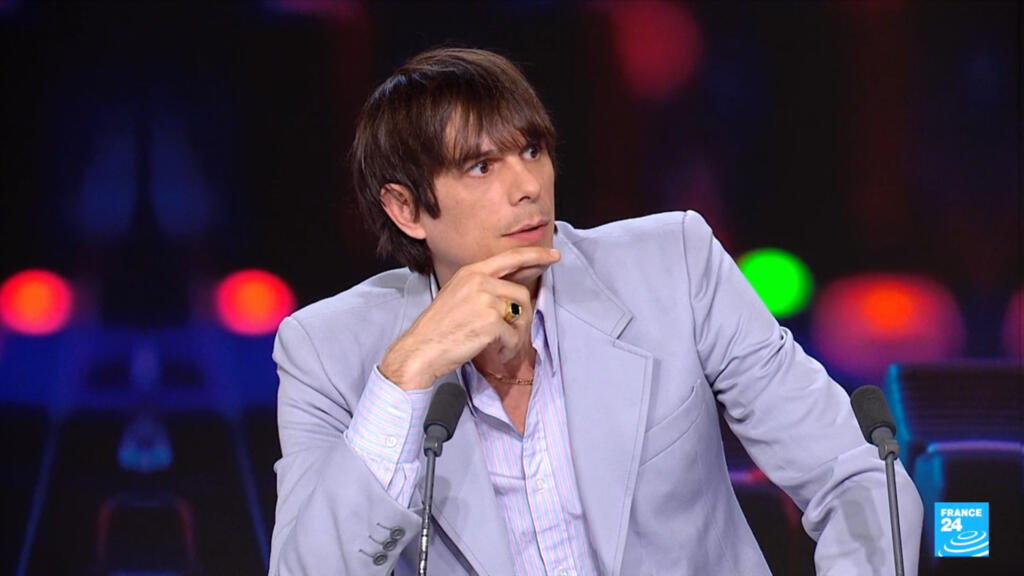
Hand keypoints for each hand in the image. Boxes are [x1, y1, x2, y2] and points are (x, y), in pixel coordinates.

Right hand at [379, 247, 560, 390]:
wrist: (421, 349)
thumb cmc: (440, 328)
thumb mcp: (458, 296)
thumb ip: (484, 288)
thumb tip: (517, 292)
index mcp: (471, 272)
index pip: (511, 258)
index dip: (535, 256)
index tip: (554, 256)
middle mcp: (479, 280)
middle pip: (521, 293)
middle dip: (524, 316)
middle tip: (516, 334)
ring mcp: (485, 299)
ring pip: (521, 313)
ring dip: (517, 334)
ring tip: (503, 345)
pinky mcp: (490, 321)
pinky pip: (514, 335)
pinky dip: (509, 348)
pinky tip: (498, 353)